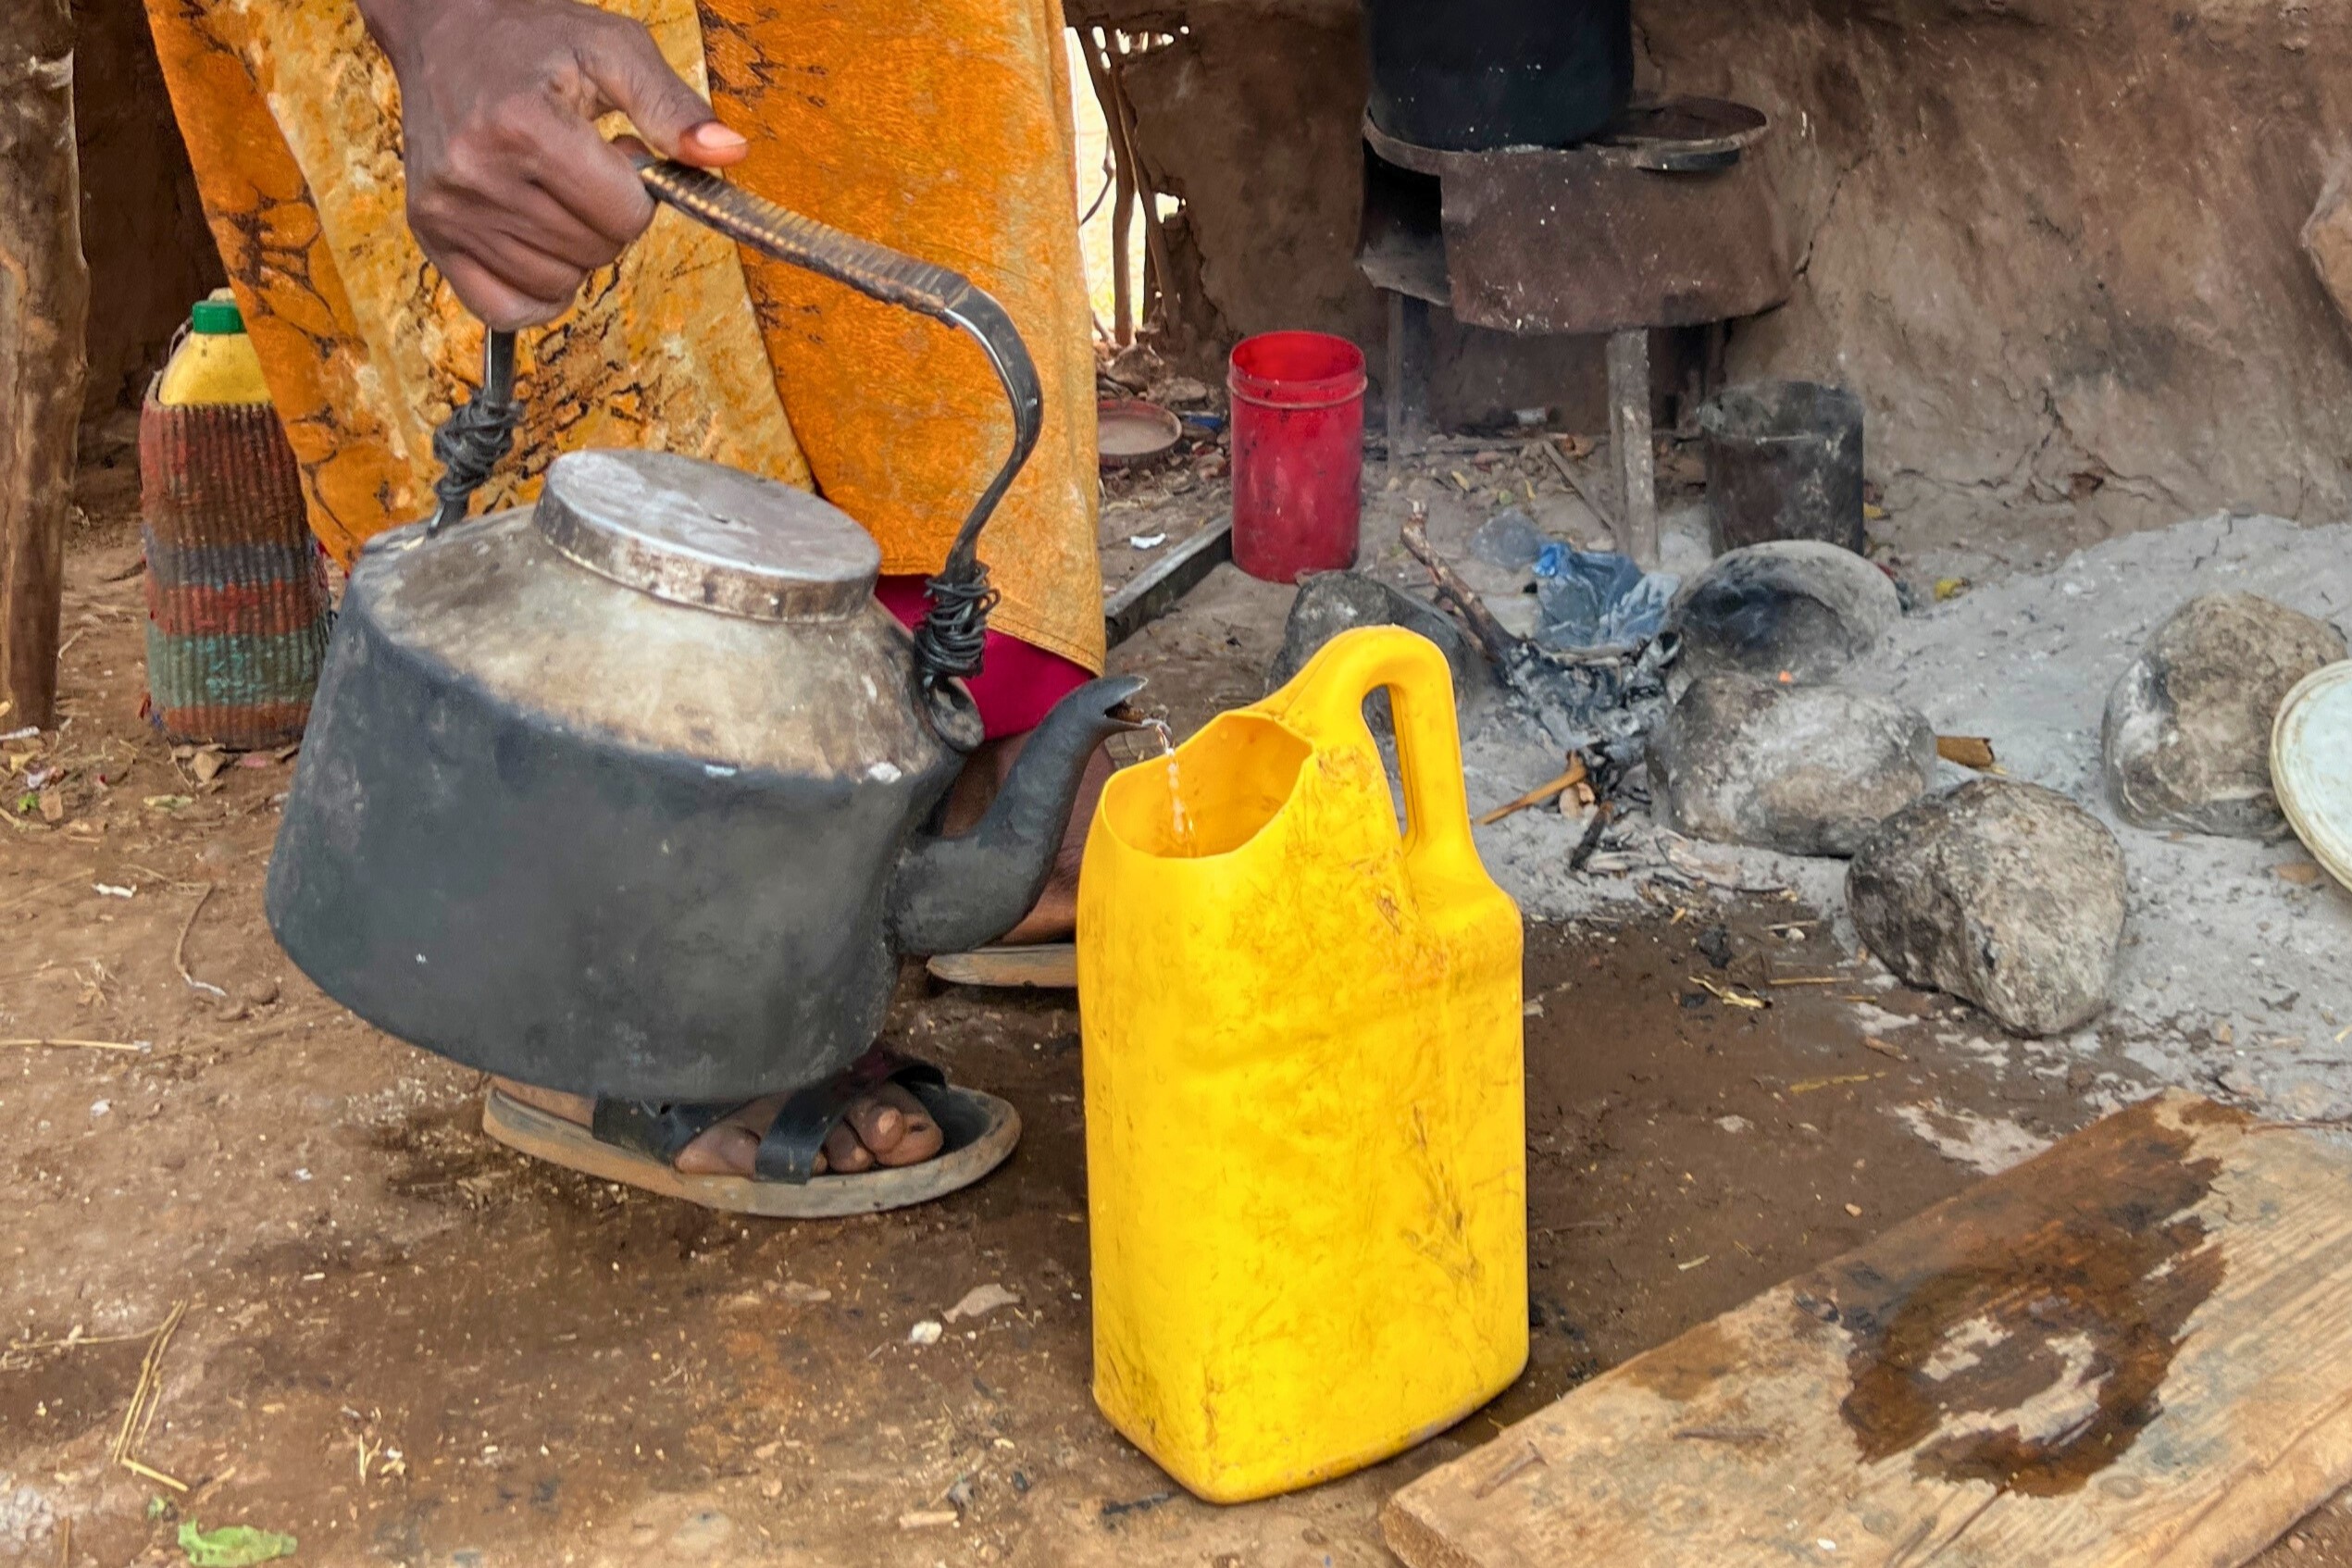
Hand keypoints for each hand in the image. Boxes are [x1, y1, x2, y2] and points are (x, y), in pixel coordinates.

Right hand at [360, 0, 748, 328]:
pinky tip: (536, 242)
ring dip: (573, 250)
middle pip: (594, 253)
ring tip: (552, 190)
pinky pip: (505, 309)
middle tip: (580, 169)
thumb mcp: (614, 50)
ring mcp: (447, 209)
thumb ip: (674, 108)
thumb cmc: (533, 39)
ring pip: (557, 284)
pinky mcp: (429, 233)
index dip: (637, 192)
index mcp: (524, 125)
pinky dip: (535, 290)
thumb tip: (730, 153)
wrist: (443, 30)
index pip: (624, 216)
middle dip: (606, 218)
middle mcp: (476, 172)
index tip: (615, 154)